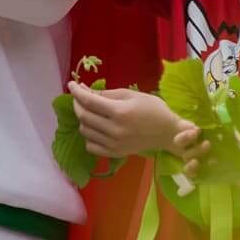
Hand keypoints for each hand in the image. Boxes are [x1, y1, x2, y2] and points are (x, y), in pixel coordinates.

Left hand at [68, 84, 198, 158]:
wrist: (168, 133)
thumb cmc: (153, 109)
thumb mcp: (131, 95)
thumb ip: (107, 94)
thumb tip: (85, 90)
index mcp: (120, 112)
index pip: (89, 101)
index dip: (76, 92)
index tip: (71, 85)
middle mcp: (114, 129)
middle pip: (84, 116)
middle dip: (78, 104)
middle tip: (80, 97)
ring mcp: (114, 144)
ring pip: (85, 131)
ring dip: (83, 119)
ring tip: (91, 112)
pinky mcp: (115, 153)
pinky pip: (91, 146)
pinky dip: (89, 136)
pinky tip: (96, 128)